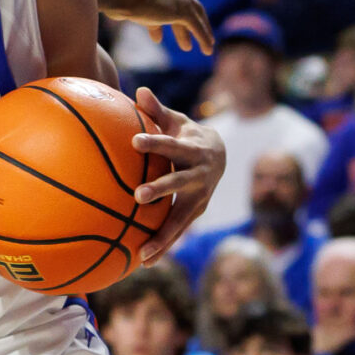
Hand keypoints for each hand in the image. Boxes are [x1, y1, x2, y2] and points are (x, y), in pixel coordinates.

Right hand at [98, 0, 212, 53]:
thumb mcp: (123, 1)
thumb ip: (126, 5)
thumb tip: (118, 12)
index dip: (167, 13)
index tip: (162, 28)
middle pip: (186, 5)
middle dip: (188, 23)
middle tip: (188, 40)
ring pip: (196, 15)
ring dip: (201, 32)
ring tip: (205, 47)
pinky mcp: (182, 10)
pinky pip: (196, 26)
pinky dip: (203, 37)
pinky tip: (207, 50)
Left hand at [128, 87, 224, 260]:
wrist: (220, 155)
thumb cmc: (187, 134)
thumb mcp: (175, 120)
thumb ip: (156, 109)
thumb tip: (139, 91)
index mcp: (191, 150)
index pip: (171, 145)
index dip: (155, 141)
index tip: (135, 140)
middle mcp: (198, 176)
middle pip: (178, 183)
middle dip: (160, 190)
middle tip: (137, 196)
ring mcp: (199, 198)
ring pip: (180, 218)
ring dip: (162, 236)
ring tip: (142, 254)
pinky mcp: (194, 213)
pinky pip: (177, 231)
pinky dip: (163, 247)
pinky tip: (143, 263)